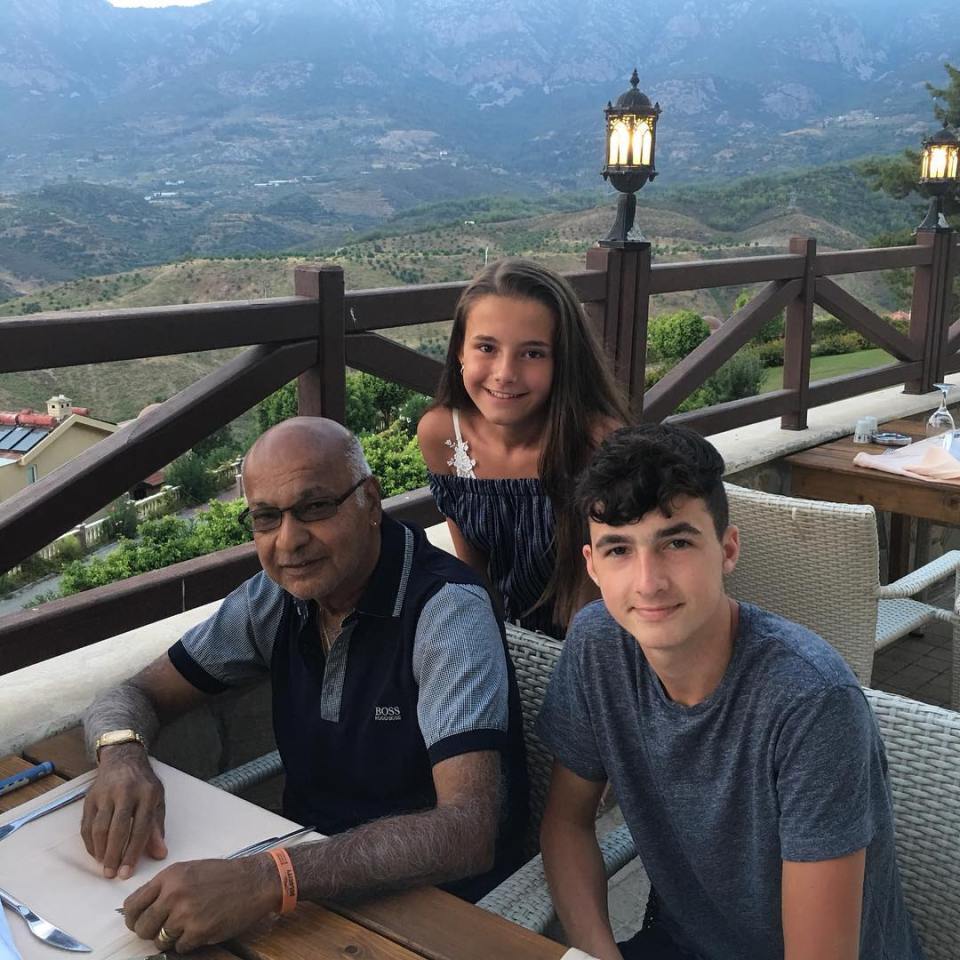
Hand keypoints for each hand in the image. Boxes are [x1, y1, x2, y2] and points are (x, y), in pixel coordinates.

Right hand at [80, 743, 166, 878]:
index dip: (133, 852)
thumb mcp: (158, 799)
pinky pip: (87, 824)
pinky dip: (89, 842)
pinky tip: (95, 853)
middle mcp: (126, 792)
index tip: (127, 872)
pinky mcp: (90, 797)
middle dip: (114, 855)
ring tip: (103, 865)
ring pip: (99, 827)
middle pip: (118, 829)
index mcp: (147, 794)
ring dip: (100, 850)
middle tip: (111, 874)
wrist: (123, 759)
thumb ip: (157, 827)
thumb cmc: (143, 784)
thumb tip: (160, 854)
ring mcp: (106, 794)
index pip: (141, 828)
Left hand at [122, 855, 281, 952]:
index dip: (133, 918)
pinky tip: (200, 929)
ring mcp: (185, 913)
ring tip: (186, 926)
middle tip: (163, 929)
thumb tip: (142, 907)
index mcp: (169, 877)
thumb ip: (165, 887)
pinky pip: (179, 947)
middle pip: (142, 926)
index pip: (132, 905)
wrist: (253, 882)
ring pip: (159, 940)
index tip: (138, 922)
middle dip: (150, 932)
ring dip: (170, 938)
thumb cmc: (224, 876)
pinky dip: (187, 943)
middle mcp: (174, 894)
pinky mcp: (198, 931)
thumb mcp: (189, 870)